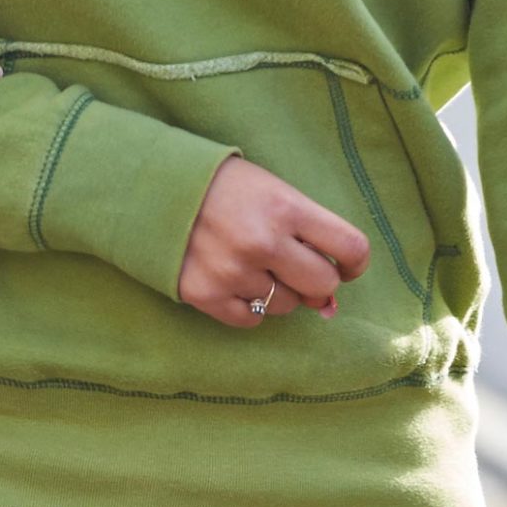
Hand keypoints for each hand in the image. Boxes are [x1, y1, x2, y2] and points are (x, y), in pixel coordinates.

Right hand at [175, 156, 369, 326]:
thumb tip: (329, 304)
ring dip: (277, 291)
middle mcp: (263, 242)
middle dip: (316, 281)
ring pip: (284, 305)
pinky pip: (250, 320)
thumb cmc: (222, 186)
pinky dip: (248, 306)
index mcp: (286, 208)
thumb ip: (306, 235)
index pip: (350, 248)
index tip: (345, 265)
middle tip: (295, 267)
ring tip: (252, 264)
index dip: (355, 263)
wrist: (152, 185)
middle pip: (322, 285)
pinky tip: (234, 281)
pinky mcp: (205, 294)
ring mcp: (233, 271)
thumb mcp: (271, 190)